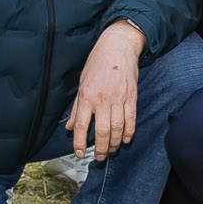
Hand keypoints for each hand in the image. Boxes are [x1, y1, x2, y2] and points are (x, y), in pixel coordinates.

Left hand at [67, 20, 145, 158]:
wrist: (118, 46)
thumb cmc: (97, 62)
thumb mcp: (81, 83)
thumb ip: (77, 107)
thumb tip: (71, 127)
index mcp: (87, 96)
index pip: (83, 126)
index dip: (80, 143)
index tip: (80, 153)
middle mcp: (103, 99)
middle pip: (103, 131)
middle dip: (101, 148)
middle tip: (99, 157)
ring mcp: (119, 98)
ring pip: (118, 129)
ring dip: (115, 144)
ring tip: (111, 150)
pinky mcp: (132, 96)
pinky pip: (131, 119)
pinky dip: (129, 132)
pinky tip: (126, 140)